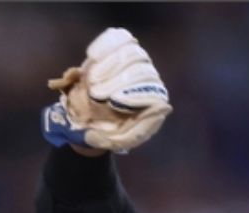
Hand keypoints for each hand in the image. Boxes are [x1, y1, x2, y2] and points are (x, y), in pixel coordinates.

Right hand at [42, 28, 170, 153]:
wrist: (83, 118)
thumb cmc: (104, 131)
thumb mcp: (121, 140)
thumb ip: (142, 130)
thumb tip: (165, 107)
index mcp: (153, 99)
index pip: (151, 87)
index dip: (131, 93)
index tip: (111, 103)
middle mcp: (148, 78)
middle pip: (140, 68)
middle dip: (114, 80)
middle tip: (95, 95)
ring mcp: (134, 60)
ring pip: (130, 51)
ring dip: (107, 65)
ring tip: (92, 81)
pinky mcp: (120, 48)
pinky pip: (119, 38)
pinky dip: (104, 45)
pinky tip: (92, 56)